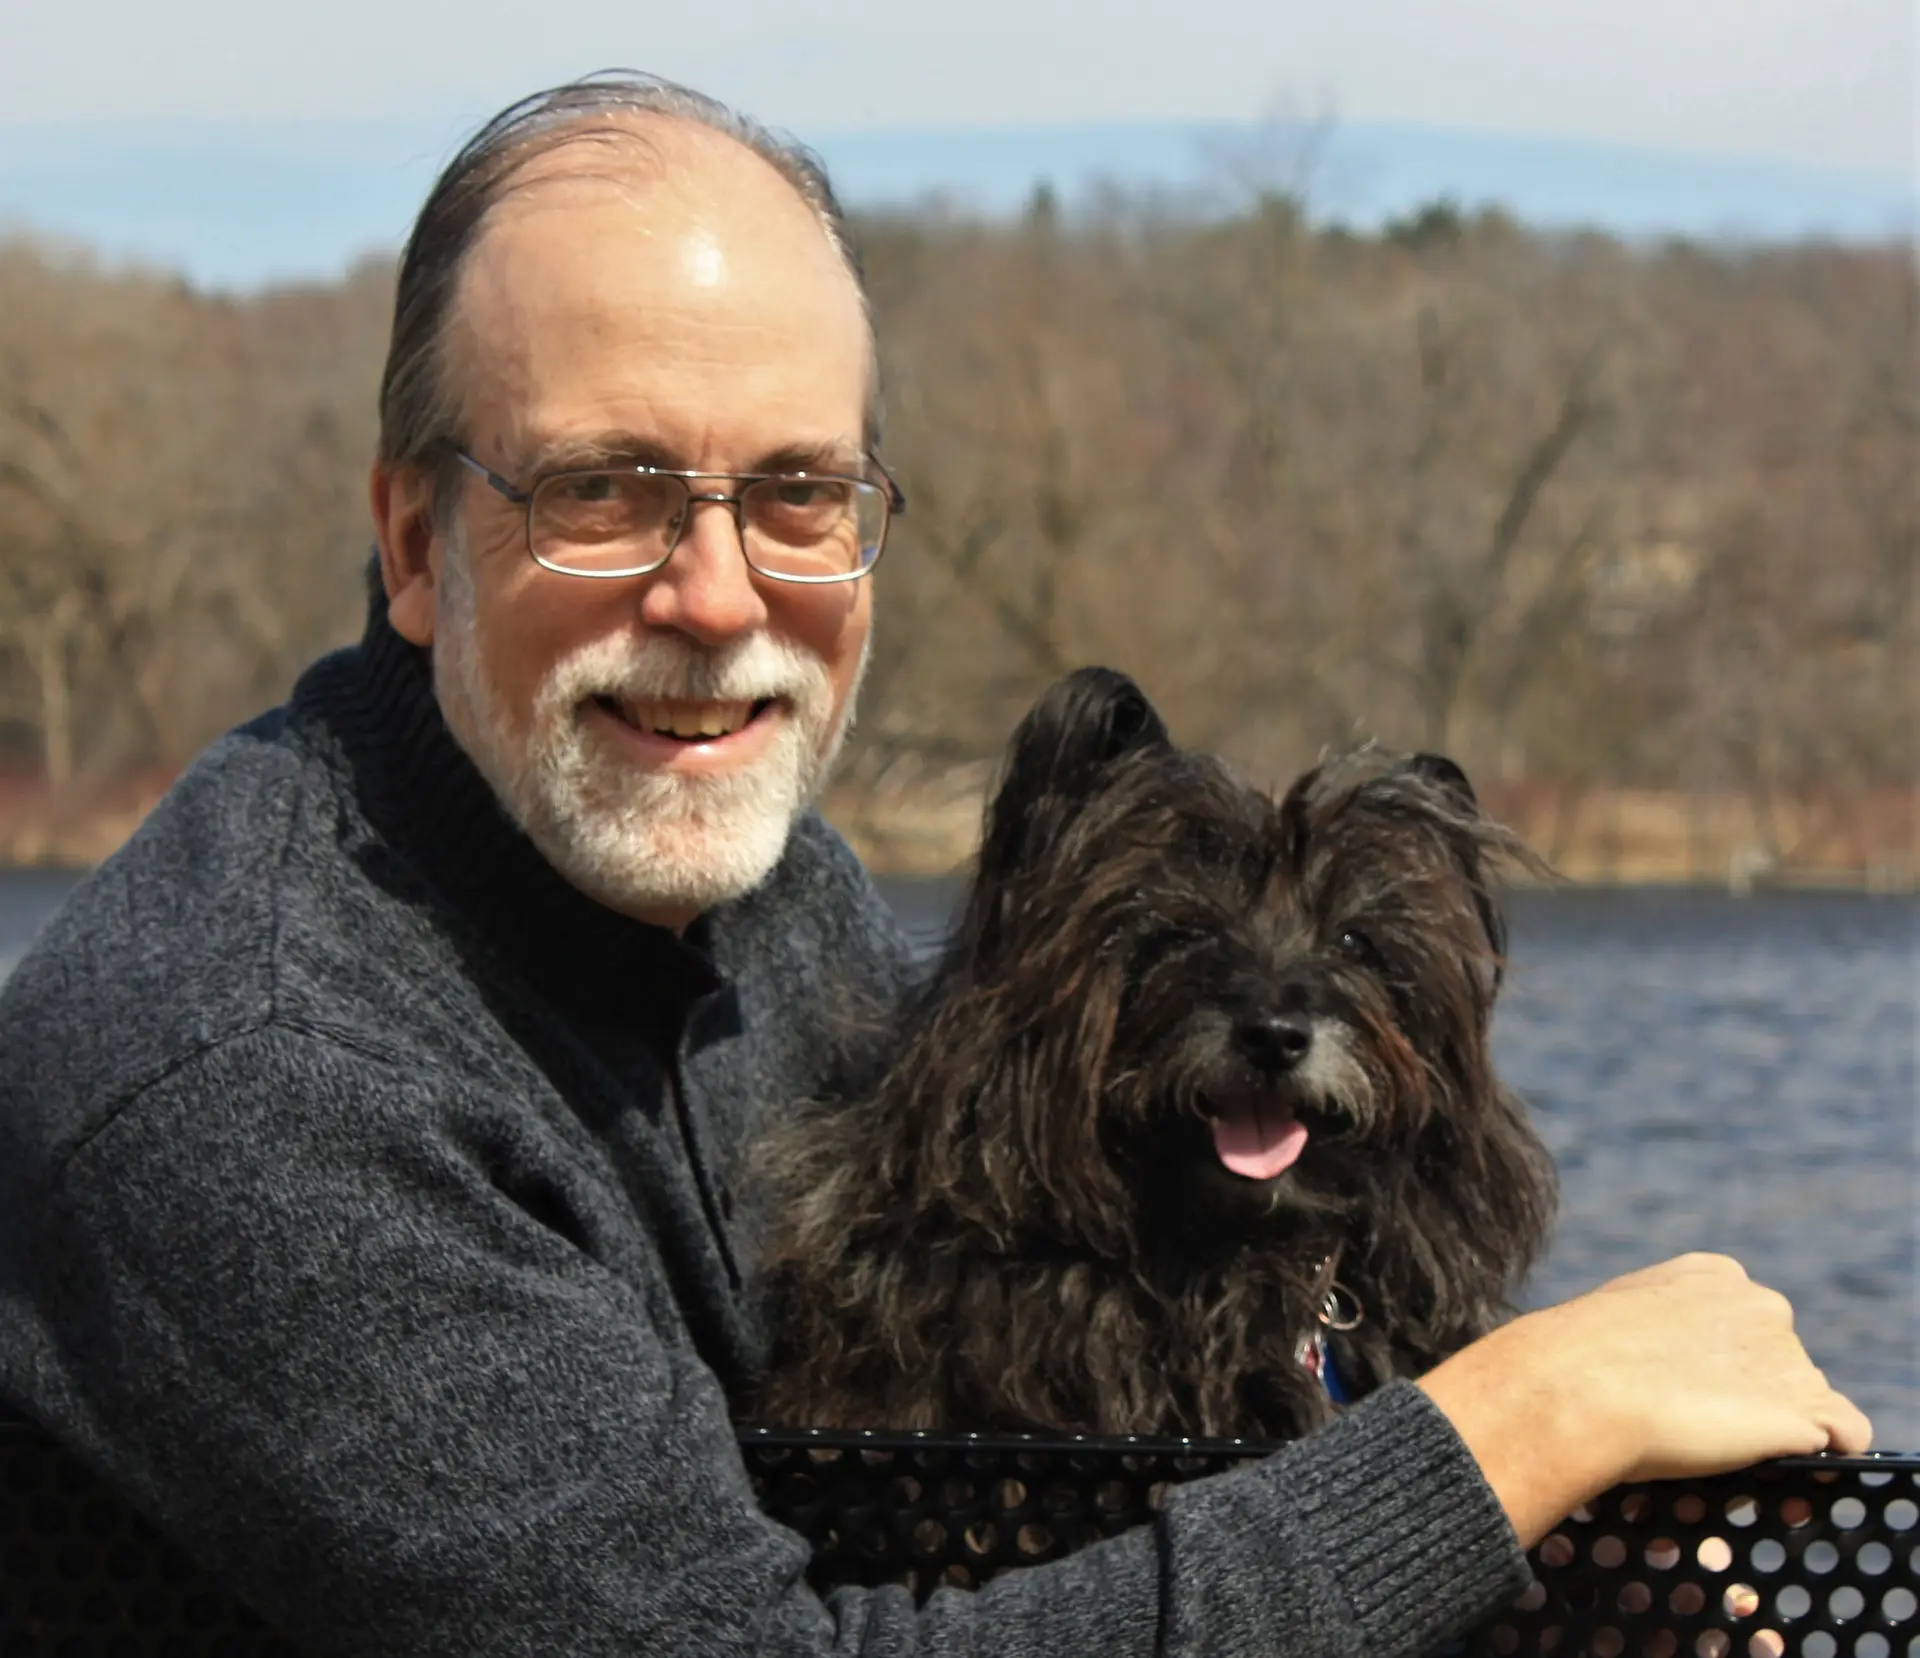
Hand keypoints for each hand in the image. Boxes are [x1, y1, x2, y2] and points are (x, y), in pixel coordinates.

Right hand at [1417, 1253, 1872, 1546]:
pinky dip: (1829, 1451)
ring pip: (1809, 1400)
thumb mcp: (1618, 1318)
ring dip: (1779, 1424)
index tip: (1688, 1385)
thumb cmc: (1573, 1357)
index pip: (1749, 1322)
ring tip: (1720, 1445)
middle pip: (1783, 1360)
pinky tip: (1784, 1460)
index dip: (1725, 1361)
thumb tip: (1652, 1367)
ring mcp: (1786, 1356)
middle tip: (1700, 1422)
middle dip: (1754, 1391)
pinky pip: (1847, 1434)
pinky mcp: (1801, 1409)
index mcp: (1715, 1275)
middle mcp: (1761, 1304)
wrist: (1574, 1389)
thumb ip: (1660, 1329)